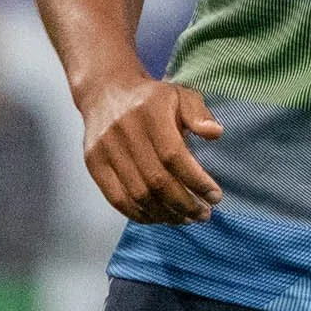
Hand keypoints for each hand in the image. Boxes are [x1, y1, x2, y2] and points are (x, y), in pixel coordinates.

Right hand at [82, 76, 223, 224]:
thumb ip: (198, 114)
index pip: (174, 156)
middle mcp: (124, 131)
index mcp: (149, 113)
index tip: (215, 196)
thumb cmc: (150, 99)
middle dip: (184, 204)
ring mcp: (106, 149)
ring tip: (186, 219)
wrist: (106, 92)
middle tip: (204, 214)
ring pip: (138, 195)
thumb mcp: (179, 95)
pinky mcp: (94, 164)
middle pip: (156, 181)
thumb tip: (215, 133)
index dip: (196, 181)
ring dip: (166, 214)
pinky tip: (160, 217)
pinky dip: (141, 214)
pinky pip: (117, 199)